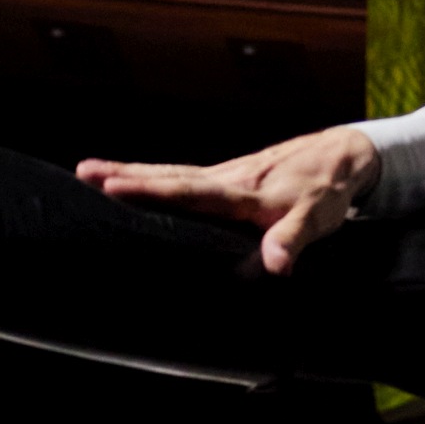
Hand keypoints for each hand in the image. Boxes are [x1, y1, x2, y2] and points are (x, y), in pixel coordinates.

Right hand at [78, 124, 376, 275]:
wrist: (343, 157)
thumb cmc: (327, 192)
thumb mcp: (316, 220)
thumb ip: (292, 241)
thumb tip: (275, 266)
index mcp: (243, 192)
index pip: (189, 191)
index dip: (150, 191)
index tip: (112, 187)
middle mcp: (227, 179)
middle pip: (168, 176)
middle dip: (124, 174)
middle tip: (82, 172)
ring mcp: (224, 176)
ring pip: (170, 174)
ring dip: (131, 173)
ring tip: (91, 172)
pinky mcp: (227, 180)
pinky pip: (182, 179)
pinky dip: (153, 178)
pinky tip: (135, 182)